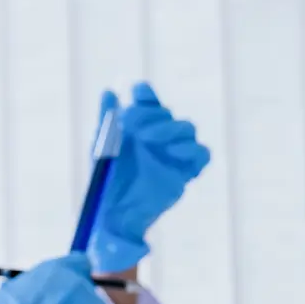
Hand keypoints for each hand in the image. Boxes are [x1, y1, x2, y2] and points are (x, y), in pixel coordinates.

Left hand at [89, 82, 210, 272]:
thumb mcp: (102, 148)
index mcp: (138, 127)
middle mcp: (159, 135)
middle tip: (137, 128)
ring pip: (187, 127)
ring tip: (150, 139)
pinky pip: (202, 153)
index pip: (148, 101)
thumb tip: (108, 90)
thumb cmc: (107, 182)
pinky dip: (193, 148)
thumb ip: (106, 119)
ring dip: (170, 128)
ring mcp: (175, 152)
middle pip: (166, 112)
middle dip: (152, 115)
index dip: (145, 94)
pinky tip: (174, 152)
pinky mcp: (188, 170)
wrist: (117, 213)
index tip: (137, 91)